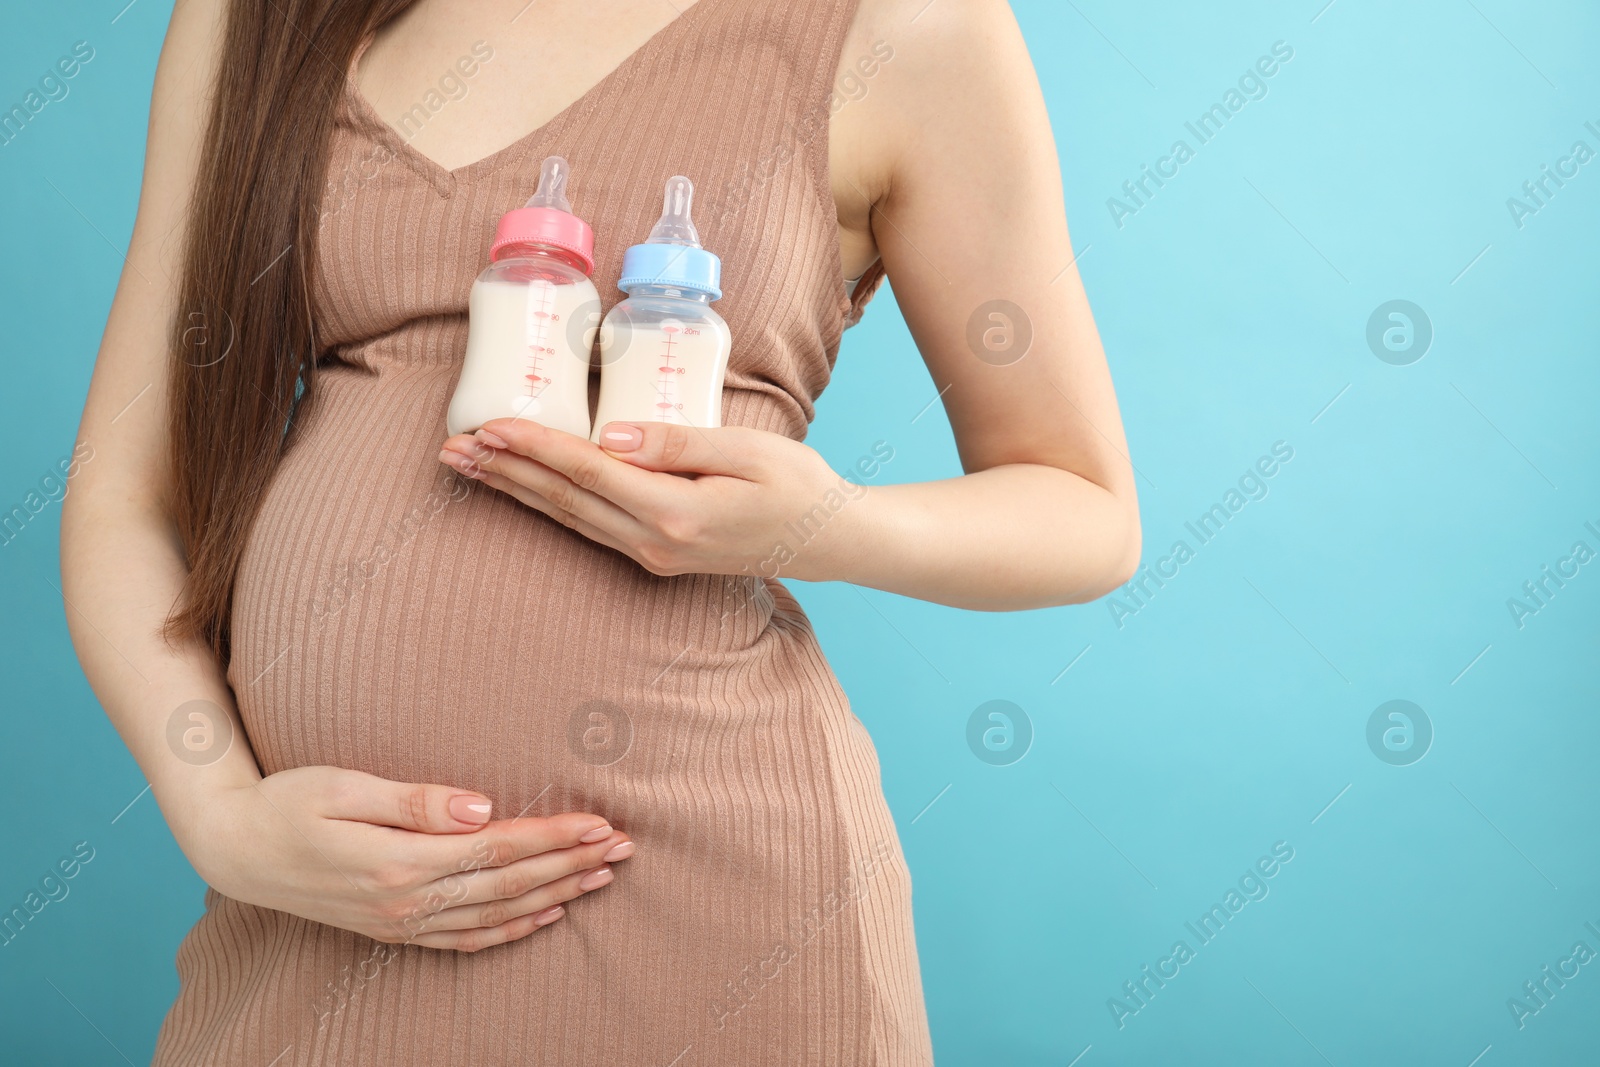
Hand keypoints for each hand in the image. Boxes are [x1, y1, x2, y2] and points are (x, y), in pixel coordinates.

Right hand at [185, 766, 634, 951]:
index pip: (498, 849)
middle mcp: (407, 901)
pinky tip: (547, 914)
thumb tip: (480, 806)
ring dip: (556, 894)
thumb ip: (415, 800)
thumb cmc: (288, 803)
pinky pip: (467, 939)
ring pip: (498, 914)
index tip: (599, 822)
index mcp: (400, 861)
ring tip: (603, 876)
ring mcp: (402, 922)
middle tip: (624, 845)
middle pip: (509, 884)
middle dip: (572, 864)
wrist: (235, 850)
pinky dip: (513, 929)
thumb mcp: (344, 786)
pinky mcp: (395, 930)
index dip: (553, 837)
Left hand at [438, 418, 866, 580]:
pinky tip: (523, 489)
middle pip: (563, 501)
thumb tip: (608, 437)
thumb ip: (675, 443)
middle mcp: (655, 542)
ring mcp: (653, 555)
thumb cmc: (797, 485)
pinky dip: (549, 505)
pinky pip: (588, 527)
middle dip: (504, 472)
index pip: (588, 472)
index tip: (488, 425)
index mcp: (676, 512)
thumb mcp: (747, 449)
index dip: (534, 447)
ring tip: (469, 467)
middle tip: (450, 449)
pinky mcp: (657, 556)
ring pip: (568, 519)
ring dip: (516, 491)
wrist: (829, 540)